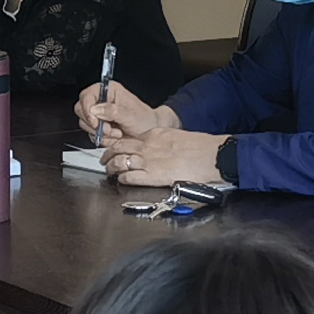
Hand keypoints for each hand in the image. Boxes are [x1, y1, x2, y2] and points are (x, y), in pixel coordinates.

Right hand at [80, 81, 168, 146]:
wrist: (148, 135)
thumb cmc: (145, 120)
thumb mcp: (131, 115)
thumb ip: (113, 111)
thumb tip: (96, 109)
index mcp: (109, 90)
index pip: (86, 96)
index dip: (87, 110)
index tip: (96, 122)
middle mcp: (101, 100)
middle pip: (81, 110)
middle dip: (94, 123)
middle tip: (109, 129)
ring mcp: (98, 114)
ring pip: (84, 123)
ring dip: (100, 132)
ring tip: (116, 133)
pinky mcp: (98, 126)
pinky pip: (90, 134)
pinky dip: (101, 138)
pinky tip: (114, 137)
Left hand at [104, 122, 223, 189]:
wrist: (209, 155)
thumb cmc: (199, 147)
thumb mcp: (177, 137)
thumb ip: (164, 142)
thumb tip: (161, 149)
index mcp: (154, 134)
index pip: (131, 137)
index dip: (120, 144)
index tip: (118, 148)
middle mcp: (147, 146)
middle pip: (119, 147)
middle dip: (108, 153)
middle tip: (104, 158)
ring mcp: (148, 161)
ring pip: (119, 161)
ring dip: (111, 166)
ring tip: (108, 170)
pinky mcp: (151, 176)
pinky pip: (129, 176)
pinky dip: (122, 178)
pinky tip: (120, 180)